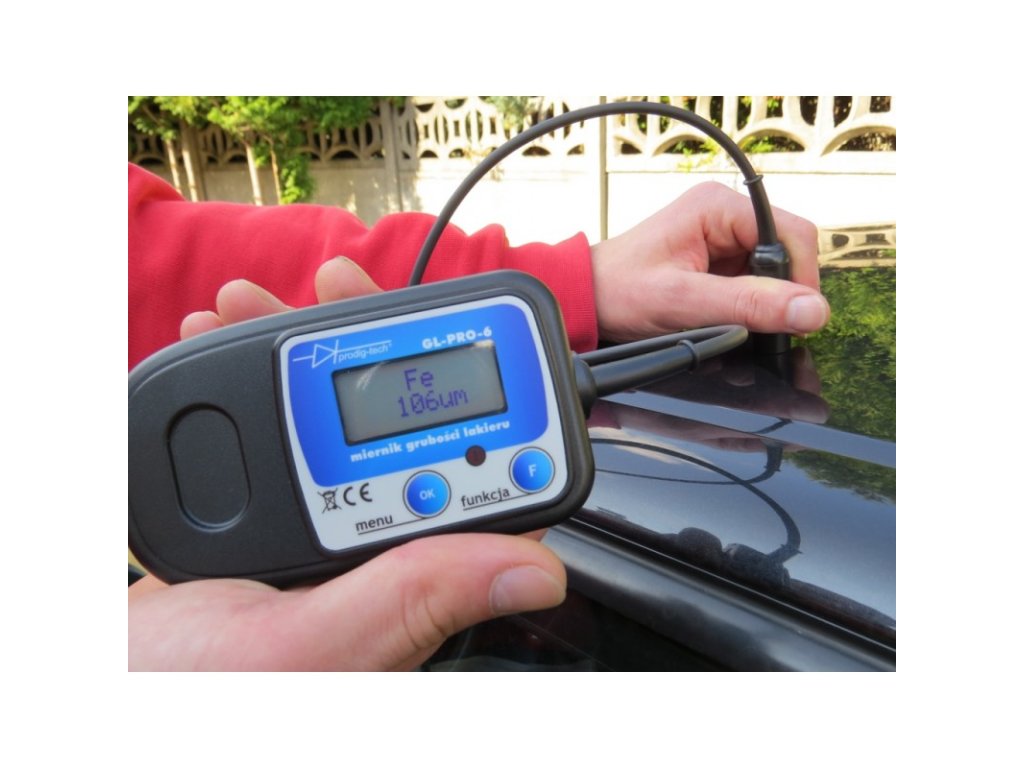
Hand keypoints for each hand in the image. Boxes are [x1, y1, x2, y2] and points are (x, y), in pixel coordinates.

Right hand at [130, 257, 567, 670]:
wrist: (94, 684)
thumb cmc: (193, 690)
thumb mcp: (309, 646)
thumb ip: (411, 601)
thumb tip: (538, 570)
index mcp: (406, 585)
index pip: (477, 486)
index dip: (481, 408)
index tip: (457, 334)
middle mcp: (370, 551)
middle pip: (401, 430)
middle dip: (374, 350)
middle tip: (335, 287)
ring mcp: (314, 524)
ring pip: (331, 418)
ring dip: (299, 350)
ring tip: (253, 303)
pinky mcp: (261, 510)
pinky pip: (271, 430)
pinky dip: (246, 378)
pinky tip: (218, 341)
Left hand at [591, 182, 828, 342]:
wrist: (585, 298)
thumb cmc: (620, 291)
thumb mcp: (684, 302)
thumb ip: (748, 304)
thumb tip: (811, 310)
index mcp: (718, 207)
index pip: (793, 234)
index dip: (802, 278)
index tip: (796, 317)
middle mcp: (725, 214)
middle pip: (788, 251)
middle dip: (782, 292)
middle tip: (761, 325)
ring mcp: (723, 236)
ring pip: (774, 270)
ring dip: (764, 300)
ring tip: (731, 319)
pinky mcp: (718, 259)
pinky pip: (754, 281)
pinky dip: (750, 304)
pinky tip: (727, 317)